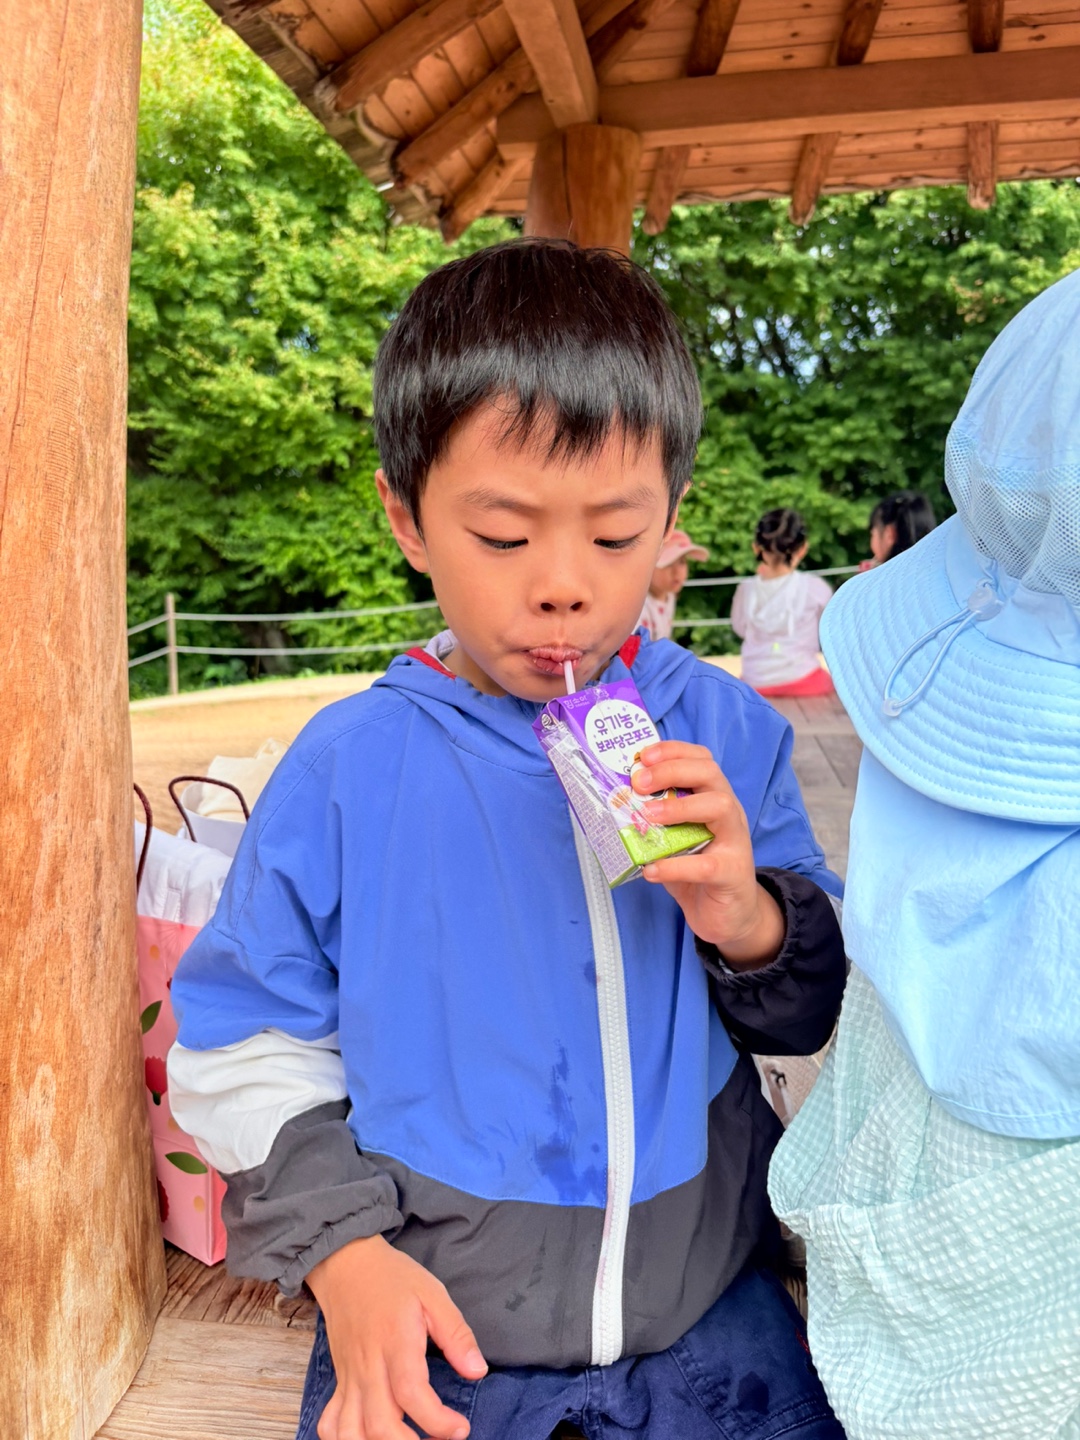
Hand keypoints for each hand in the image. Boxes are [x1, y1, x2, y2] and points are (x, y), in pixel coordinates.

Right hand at [307, 1235, 486, 1439]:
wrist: (346, 1263)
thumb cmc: (392, 1278)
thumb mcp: (433, 1294)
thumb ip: (456, 1335)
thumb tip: (478, 1371)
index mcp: (395, 1343)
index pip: (411, 1395)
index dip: (437, 1421)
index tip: (460, 1428)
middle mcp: (368, 1366)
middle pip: (380, 1424)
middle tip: (441, 1439)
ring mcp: (350, 1376)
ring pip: (351, 1432)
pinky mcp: (340, 1380)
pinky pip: (331, 1422)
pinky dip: (346, 1438)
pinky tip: (369, 1437)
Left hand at [632, 740, 784, 969]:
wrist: (729, 914)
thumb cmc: (697, 870)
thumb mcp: (675, 839)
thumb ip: (655, 821)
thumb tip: (615, 803)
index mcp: (714, 798)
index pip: (701, 760)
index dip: (673, 751)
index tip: (643, 755)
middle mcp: (729, 813)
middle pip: (710, 774)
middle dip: (672, 770)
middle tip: (640, 782)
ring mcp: (735, 842)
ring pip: (719, 807)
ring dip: (679, 807)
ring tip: (648, 815)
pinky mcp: (732, 874)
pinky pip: (706, 865)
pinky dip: (675, 866)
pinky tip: (651, 869)